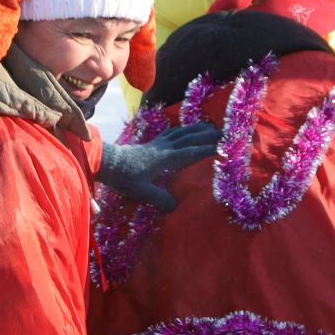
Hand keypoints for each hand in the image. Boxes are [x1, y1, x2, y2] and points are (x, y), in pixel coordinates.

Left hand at [96, 122, 219, 211]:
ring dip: (199, 128)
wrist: (108, 162)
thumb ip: (159, 199)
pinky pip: (173, 131)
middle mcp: (166, 147)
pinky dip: (184, 128)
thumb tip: (176, 207)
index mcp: (167, 158)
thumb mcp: (141, 191)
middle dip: (209, 135)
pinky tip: (186, 129)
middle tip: (226, 134)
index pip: (193, 152)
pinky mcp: (153, 142)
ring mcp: (159, 143)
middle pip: (192, 137)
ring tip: (212, 127)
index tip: (225, 149)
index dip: (209, 150)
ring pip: (183, 131)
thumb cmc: (125, 177)